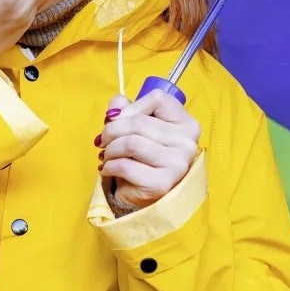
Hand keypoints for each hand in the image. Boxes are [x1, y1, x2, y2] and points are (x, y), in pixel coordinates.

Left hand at [98, 90, 200, 210]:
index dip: (132, 106)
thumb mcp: (134, 124)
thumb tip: (115, 109)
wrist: (142, 191)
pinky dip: (109, 165)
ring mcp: (177, 165)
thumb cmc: (141, 154)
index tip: (117, 118)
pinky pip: (125, 166)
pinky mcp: (161, 184)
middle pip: (139, 122)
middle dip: (111, 130)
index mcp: (186, 123)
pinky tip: (108, 168)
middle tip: (102, 140)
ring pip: (131, 143)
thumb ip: (125, 108)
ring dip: (110, 149)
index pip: (158, 99)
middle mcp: (187, 143)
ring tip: (106, 154)